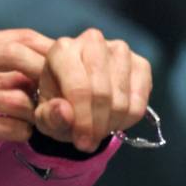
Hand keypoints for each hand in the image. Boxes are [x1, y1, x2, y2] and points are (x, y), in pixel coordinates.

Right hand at [0, 29, 52, 163]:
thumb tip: (47, 62)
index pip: (20, 37)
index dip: (50, 51)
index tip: (66, 68)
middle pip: (18, 56)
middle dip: (47, 74)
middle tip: (60, 93)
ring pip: (16, 98)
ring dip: (36, 111)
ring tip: (39, 117)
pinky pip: (4, 127)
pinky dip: (21, 131)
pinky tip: (20, 132)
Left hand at [32, 28, 151, 151]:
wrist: (76, 94)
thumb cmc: (57, 104)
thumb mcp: (45, 116)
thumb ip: (50, 116)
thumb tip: (65, 112)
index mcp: (62, 50)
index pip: (79, 88)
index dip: (82, 120)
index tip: (82, 143)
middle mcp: (92, 42)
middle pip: (102, 93)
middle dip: (97, 125)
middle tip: (89, 143)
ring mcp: (120, 50)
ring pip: (123, 99)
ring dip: (111, 124)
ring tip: (97, 131)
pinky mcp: (140, 63)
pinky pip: (141, 101)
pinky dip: (127, 120)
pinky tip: (112, 122)